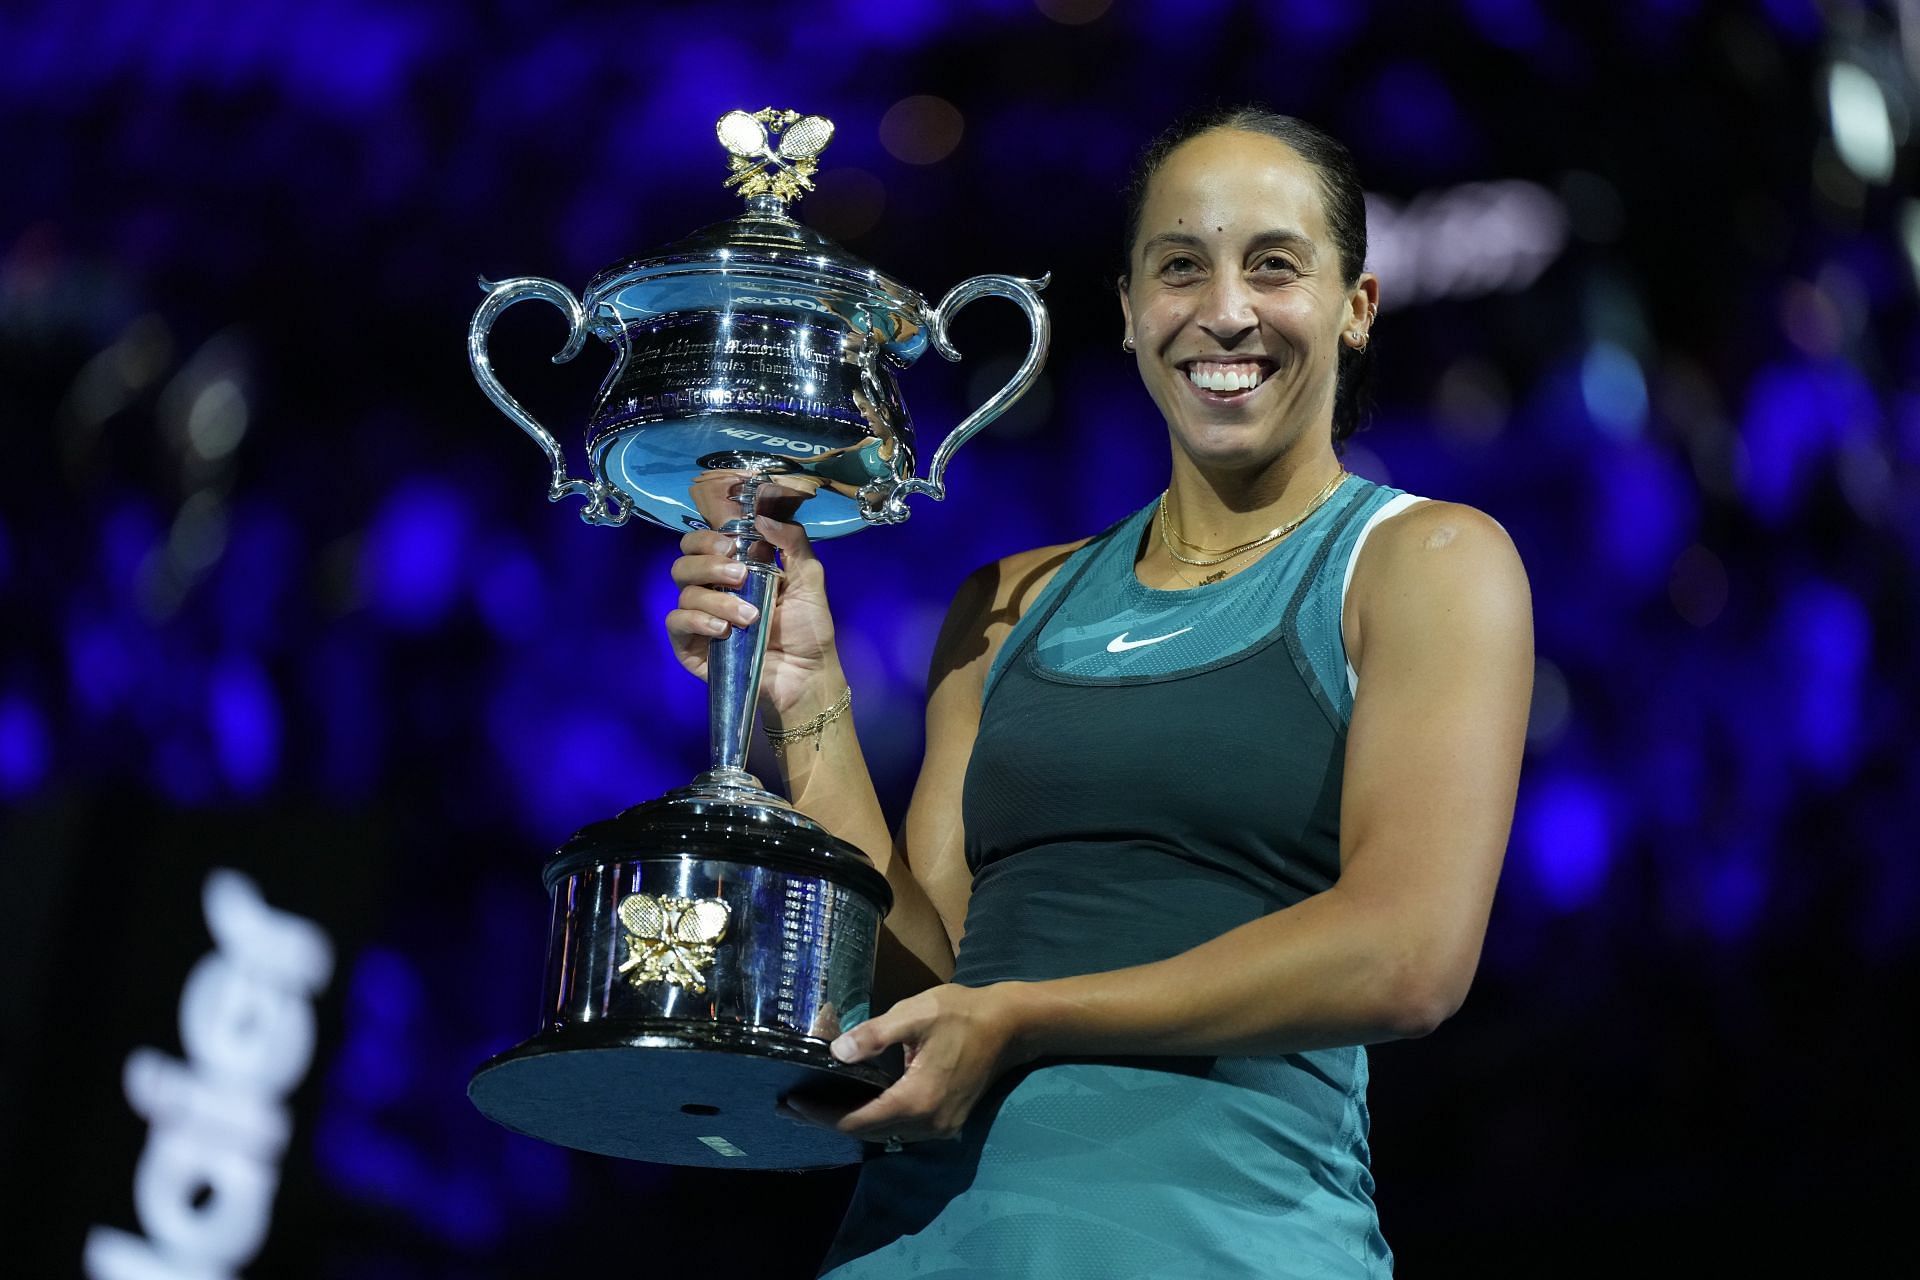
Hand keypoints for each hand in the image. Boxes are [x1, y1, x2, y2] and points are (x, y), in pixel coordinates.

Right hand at [663, 514, 841, 716]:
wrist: (806, 674)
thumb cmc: (806, 628)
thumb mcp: (809, 578)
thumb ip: (792, 542)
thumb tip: (763, 517)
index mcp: (731, 571)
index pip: (699, 544)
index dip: (708, 539)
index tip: (732, 545)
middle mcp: (710, 591)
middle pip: (683, 563)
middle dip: (709, 565)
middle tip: (740, 576)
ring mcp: (698, 619)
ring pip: (684, 593)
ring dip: (718, 601)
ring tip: (749, 617)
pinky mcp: (689, 646)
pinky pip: (675, 623)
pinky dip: (697, 621)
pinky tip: (723, 630)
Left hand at [785, 983, 1033, 1144]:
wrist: (1010, 1027)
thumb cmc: (962, 1014)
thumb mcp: (914, 1014)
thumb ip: (874, 1035)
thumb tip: (836, 1052)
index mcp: (916, 1100)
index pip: (857, 1120)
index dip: (821, 1115)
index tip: (791, 1103)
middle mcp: (928, 1124)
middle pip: (867, 1134)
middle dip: (827, 1122)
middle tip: (791, 1109)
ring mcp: (940, 1128)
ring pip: (884, 1135)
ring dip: (850, 1124)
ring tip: (815, 1109)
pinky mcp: (946, 1122)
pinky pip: (900, 1129)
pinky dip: (874, 1121)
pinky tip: (856, 1106)